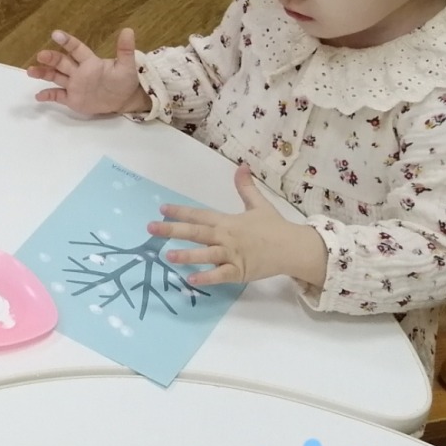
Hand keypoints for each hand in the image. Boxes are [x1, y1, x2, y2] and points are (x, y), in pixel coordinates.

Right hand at [26, 28, 150, 115]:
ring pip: (55, 77)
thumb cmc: (125, 80)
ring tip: (30, 71)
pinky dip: (48, 95)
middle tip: (41, 55)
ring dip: (43, 73)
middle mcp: (78, 71)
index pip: (76, 49)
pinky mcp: (72, 99)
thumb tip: (128, 30)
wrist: (124, 99)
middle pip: (61, 62)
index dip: (67, 42)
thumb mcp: (127, 66)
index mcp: (90, 62)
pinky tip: (38, 96)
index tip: (55, 34)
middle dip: (51, 59)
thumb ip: (125, 50)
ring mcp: (73, 85)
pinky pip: (57, 96)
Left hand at [150, 165, 327, 286]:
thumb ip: (246, 187)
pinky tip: (190, 279)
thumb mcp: (259, 204)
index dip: (180, 211)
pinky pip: (220, 275)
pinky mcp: (239, 271)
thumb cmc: (274, 227)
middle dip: (173, 230)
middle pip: (197, 232)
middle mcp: (227, 237)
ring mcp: (232, 255)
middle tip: (151, 228)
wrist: (294, 248)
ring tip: (167, 256)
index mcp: (228, 221)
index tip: (161, 208)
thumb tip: (242, 166)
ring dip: (187, 255)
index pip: (200, 214)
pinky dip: (206, 277)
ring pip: (206, 254)